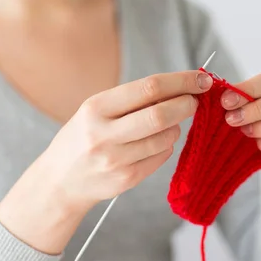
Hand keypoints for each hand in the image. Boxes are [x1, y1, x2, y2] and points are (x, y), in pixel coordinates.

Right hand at [0, 70, 212, 253]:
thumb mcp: (95, 111)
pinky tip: (155, 143)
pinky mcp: (126, 179)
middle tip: (196, 101)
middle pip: (161, 114)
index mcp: (96, 108)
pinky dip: (167, 146)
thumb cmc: (82, 138)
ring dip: (176, 128)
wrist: (59, 182)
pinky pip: (161, 157)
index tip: (201, 79)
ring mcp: (115, 159)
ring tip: (168, 125)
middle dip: (186, 105)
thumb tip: (180, 87)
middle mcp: (103, 134)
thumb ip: (132, 100)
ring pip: (166, 138)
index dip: (181, 81)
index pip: (149, 88)